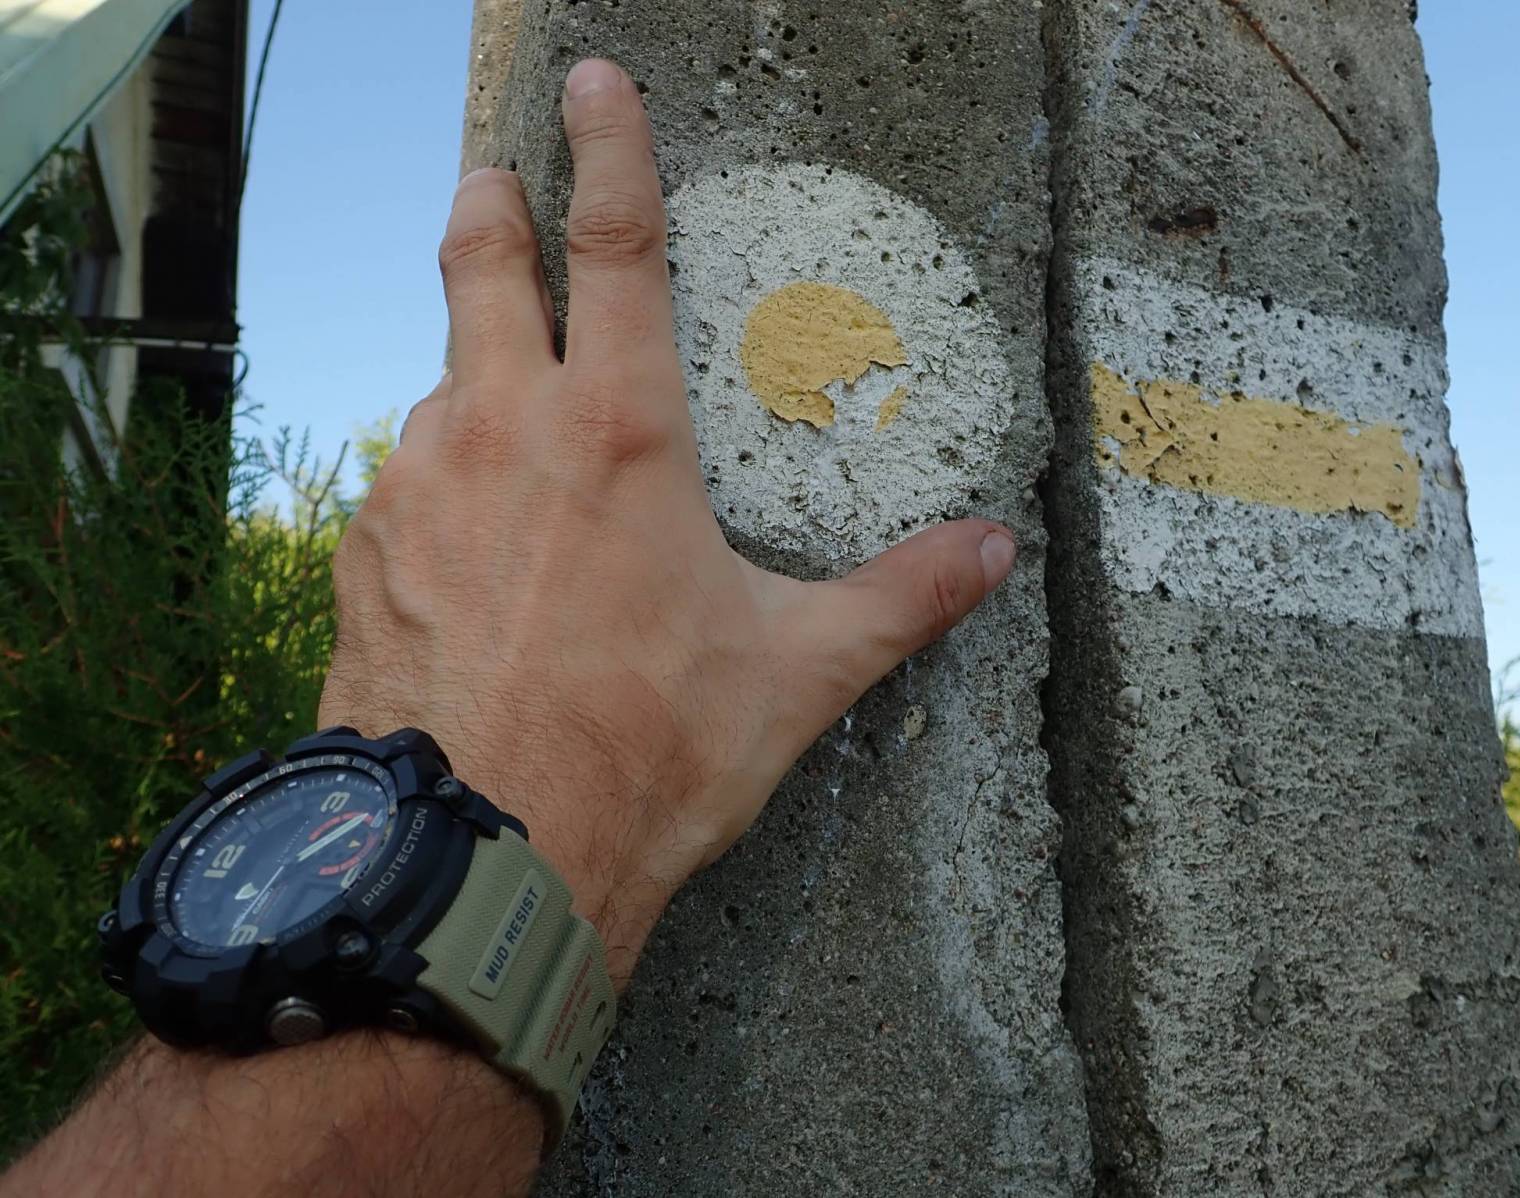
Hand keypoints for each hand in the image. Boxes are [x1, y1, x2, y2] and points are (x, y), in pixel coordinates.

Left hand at [318, 57, 1014, 989]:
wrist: (481, 857)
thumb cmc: (645, 755)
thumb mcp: (796, 672)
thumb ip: (900, 599)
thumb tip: (994, 553)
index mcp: (619, 434)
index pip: (618, 244)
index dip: (612, 148)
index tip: (594, 83)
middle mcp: (502, 431)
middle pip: (483, 267)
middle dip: (489, 204)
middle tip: (491, 173)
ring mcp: (416, 484)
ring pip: (442, 388)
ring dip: (473, 379)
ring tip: (507, 429)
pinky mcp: (364, 551)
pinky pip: (406, 486)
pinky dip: (438, 488)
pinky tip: (466, 551)